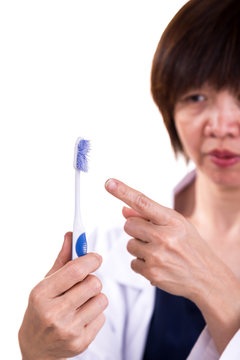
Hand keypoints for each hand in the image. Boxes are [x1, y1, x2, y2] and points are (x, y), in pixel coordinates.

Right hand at [18, 232, 107, 359]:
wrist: (36, 348)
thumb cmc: (42, 308)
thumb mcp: (46, 283)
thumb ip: (62, 259)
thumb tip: (71, 235)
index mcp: (42, 294)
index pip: (75, 270)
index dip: (90, 260)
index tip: (96, 257)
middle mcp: (54, 313)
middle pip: (93, 283)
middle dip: (92, 279)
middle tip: (84, 283)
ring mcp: (68, 330)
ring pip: (101, 299)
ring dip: (95, 297)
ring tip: (82, 302)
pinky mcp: (81, 343)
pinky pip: (102, 316)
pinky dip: (95, 313)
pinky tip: (81, 317)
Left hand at [105, 178, 215, 300]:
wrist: (207, 277)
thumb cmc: (190, 247)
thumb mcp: (177, 225)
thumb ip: (150, 216)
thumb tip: (123, 210)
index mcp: (172, 220)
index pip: (142, 202)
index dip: (123, 191)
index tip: (109, 183)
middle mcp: (165, 236)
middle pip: (129, 225)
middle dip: (136, 230)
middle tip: (154, 237)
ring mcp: (157, 255)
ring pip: (130, 244)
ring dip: (140, 248)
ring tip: (160, 253)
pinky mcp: (152, 272)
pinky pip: (133, 263)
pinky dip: (142, 264)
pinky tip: (159, 265)